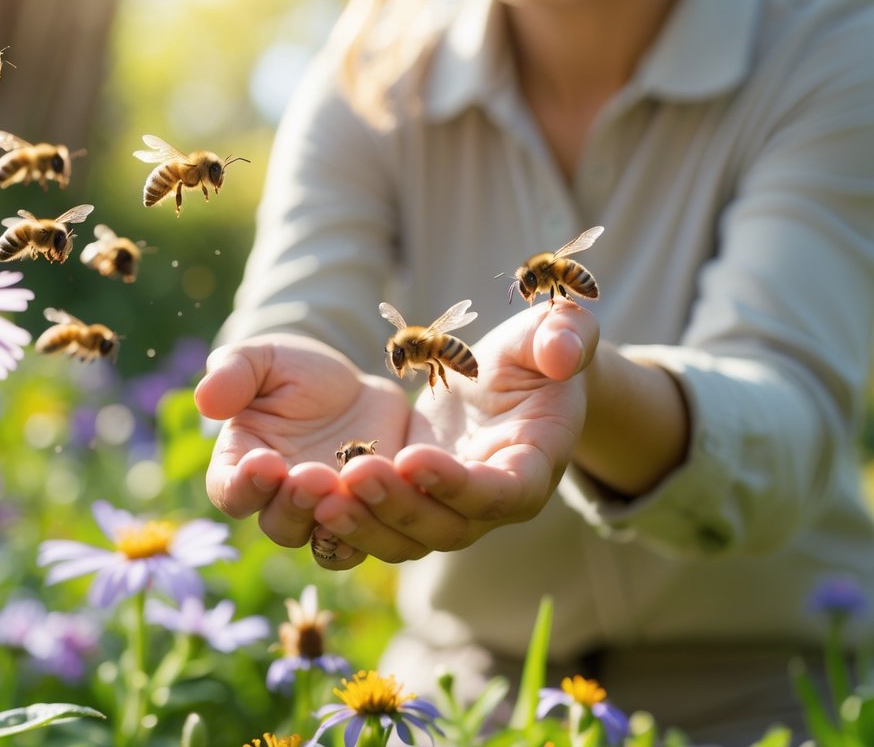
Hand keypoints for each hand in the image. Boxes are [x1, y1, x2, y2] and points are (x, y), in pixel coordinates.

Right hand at [194, 333, 411, 547]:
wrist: (354, 388)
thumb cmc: (296, 372)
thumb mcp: (264, 359)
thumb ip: (234, 372)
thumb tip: (205, 399)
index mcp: (241, 467)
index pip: (229, 491)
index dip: (243, 485)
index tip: (264, 464)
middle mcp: (278, 503)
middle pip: (279, 525)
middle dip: (295, 504)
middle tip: (312, 477)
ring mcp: (323, 516)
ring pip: (324, 543)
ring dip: (336, 525)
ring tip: (348, 490)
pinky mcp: (366, 517)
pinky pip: (369, 541)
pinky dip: (376, 532)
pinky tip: (387, 509)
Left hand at [311, 301, 598, 567]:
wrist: (517, 382)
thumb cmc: (539, 354)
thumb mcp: (555, 334)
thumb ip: (567, 338)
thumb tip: (564, 353)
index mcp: (532, 467)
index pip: (501, 493)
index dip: (457, 484)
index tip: (411, 457)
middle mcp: (492, 505)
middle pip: (445, 528)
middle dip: (397, 507)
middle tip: (350, 474)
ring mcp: (450, 511)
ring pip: (405, 539)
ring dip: (363, 524)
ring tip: (317, 494)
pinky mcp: (414, 504)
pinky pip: (379, 527)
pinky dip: (346, 521)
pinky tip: (306, 498)